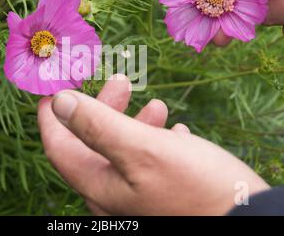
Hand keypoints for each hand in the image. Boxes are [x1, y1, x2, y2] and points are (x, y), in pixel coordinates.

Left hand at [38, 75, 268, 214]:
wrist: (249, 221)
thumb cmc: (196, 188)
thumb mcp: (142, 150)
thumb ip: (98, 126)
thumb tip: (60, 103)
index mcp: (99, 184)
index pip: (59, 146)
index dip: (52, 116)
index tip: (53, 89)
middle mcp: (112, 193)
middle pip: (93, 142)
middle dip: (104, 107)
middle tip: (121, 80)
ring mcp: (137, 194)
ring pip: (123, 148)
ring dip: (135, 121)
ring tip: (157, 105)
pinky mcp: (161, 192)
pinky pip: (147, 160)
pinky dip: (154, 140)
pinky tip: (175, 132)